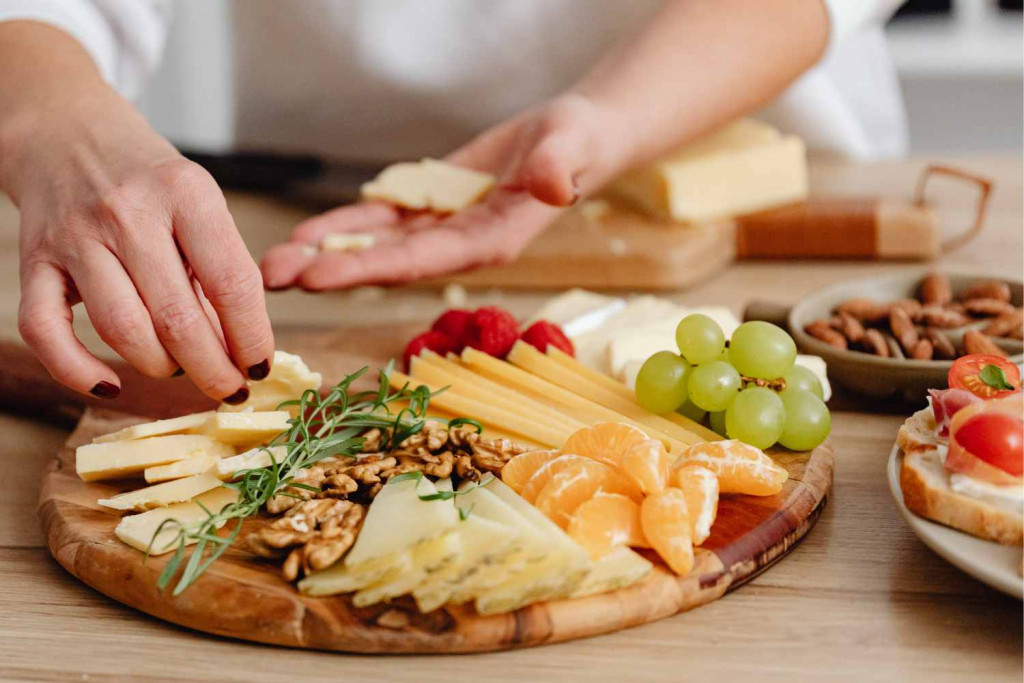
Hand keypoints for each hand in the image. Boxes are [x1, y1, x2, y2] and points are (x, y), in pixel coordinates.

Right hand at [3, 91, 274, 401]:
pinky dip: (77, 371)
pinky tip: (109, 386)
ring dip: (159, 367)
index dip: (253, 338)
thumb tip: (242, 349)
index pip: (232, 282)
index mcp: (186, 193)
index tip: (261, 368)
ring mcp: (76, 237)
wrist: (67, 134)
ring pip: (122, 330)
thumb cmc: (149, 181)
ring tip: (179, 369)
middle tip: (228, 389)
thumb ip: (220, 268)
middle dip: (212, 369)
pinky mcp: (34, 261)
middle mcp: (129, 213)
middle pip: (178, 319)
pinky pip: (46, 332)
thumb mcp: (199, 204)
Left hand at [261, 94, 619, 289]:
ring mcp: (442, 229)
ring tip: (273, 262)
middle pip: (385, 262)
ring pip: (375, 245)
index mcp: (489, 243)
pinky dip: (344, 228)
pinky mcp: (432, 208)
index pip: (419, 261)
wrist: (577, 138)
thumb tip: (552, 187)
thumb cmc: (581, 143)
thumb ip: (558, 168)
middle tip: (270, 277)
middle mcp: (458, 245)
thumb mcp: (572, 147)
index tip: (317, 277)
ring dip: (326, 254)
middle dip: (329, 270)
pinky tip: (306, 235)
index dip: (367, 269)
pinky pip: (381, 221)